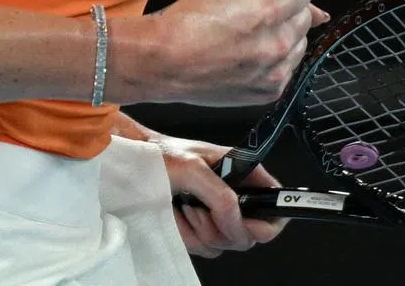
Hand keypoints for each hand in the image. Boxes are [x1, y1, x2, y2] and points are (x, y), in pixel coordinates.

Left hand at [111, 113, 286, 257]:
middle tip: (203, 209)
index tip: (256, 226)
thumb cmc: (161, 156)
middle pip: (251, 230)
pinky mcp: (198, 231)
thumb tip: (238, 222)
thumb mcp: (193, 168)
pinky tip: (177, 215)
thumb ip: (220, 196)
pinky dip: (189, 236)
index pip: (274, 197)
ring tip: (185, 205)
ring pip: (226, 243)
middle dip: (225, 225)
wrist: (131, 169)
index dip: (272, 217)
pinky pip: (204, 248)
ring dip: (202, 229)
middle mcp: (232, 194)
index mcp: (241, 171)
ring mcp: (215, 215)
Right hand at [137, 0, 330, 105]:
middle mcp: (276, 43)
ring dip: (282, 39)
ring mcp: (274, 71)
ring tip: (247, 41)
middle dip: (285, 14)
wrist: (164, 63)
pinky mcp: (269, 92)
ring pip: (299, 45)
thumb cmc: (188, 23)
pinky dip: (274, 63)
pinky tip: (247, 59)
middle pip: (304, 18)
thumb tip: (314, 8)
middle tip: (253, 19)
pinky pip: (287, 70)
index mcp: (266, 10)